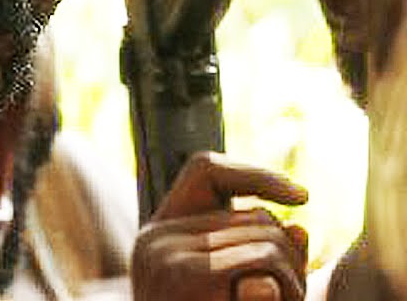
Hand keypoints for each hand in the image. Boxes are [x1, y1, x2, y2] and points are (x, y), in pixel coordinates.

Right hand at [131, 152, 308, 300]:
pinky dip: (284, 289)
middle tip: (291, 294)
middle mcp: (157, 237)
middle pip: (255, 215)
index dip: (255, 174)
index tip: (301, 196)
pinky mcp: (185, 274)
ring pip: (267, 240)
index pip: (205, 170)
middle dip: (288, 254)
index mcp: (160, 234)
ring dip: (291, 278)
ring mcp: (166, 254)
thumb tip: (299, 229)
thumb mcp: (235, 293)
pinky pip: (263, 262)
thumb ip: (263, 262)